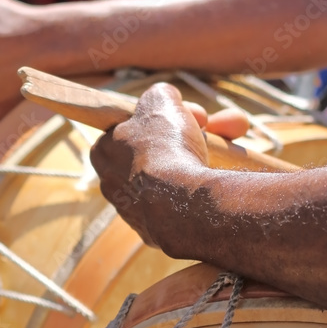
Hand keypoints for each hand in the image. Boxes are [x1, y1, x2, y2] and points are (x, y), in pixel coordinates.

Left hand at [90, 83, 248, 252]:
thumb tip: (164, 96)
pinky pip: (179, 205)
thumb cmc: (166, 149)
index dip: (158, 119)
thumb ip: (158, 95)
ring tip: (223, 154)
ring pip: (169, 179)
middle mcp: (111, 185)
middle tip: (212, 129)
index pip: (126, 130)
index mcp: (103, 152)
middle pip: (153, 153)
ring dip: (198, 162)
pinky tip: (214, 183)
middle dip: (186, 138)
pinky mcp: (154, 233)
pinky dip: (196, 193)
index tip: (185, 115)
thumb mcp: (160, 101)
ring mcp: (132, 212)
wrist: (183, 205)